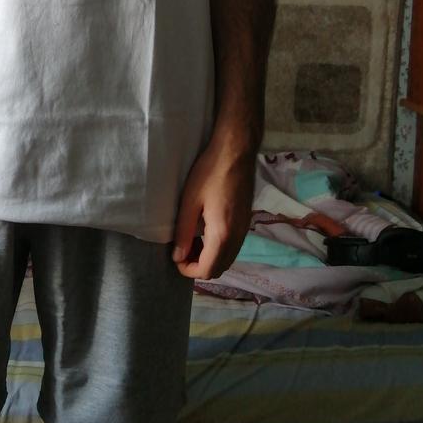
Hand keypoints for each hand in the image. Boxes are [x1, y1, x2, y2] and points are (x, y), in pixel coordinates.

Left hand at [171, 136, 256, 279]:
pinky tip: (205, 233)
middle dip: (199, 266)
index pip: (208, 270)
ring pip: (228, 259)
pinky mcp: (246, 222)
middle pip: (219, 268)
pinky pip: (233, 247)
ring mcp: (245, 230)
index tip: (176, 258)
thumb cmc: (209, 173)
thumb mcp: (189, 202)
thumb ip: (183, 232)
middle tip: (182, 251)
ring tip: (191, 242)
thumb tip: (178, 256)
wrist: (236, 152)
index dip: (189, 270)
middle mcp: (238, 237)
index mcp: (223, 234)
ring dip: (209, 258)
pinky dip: (219, 249)